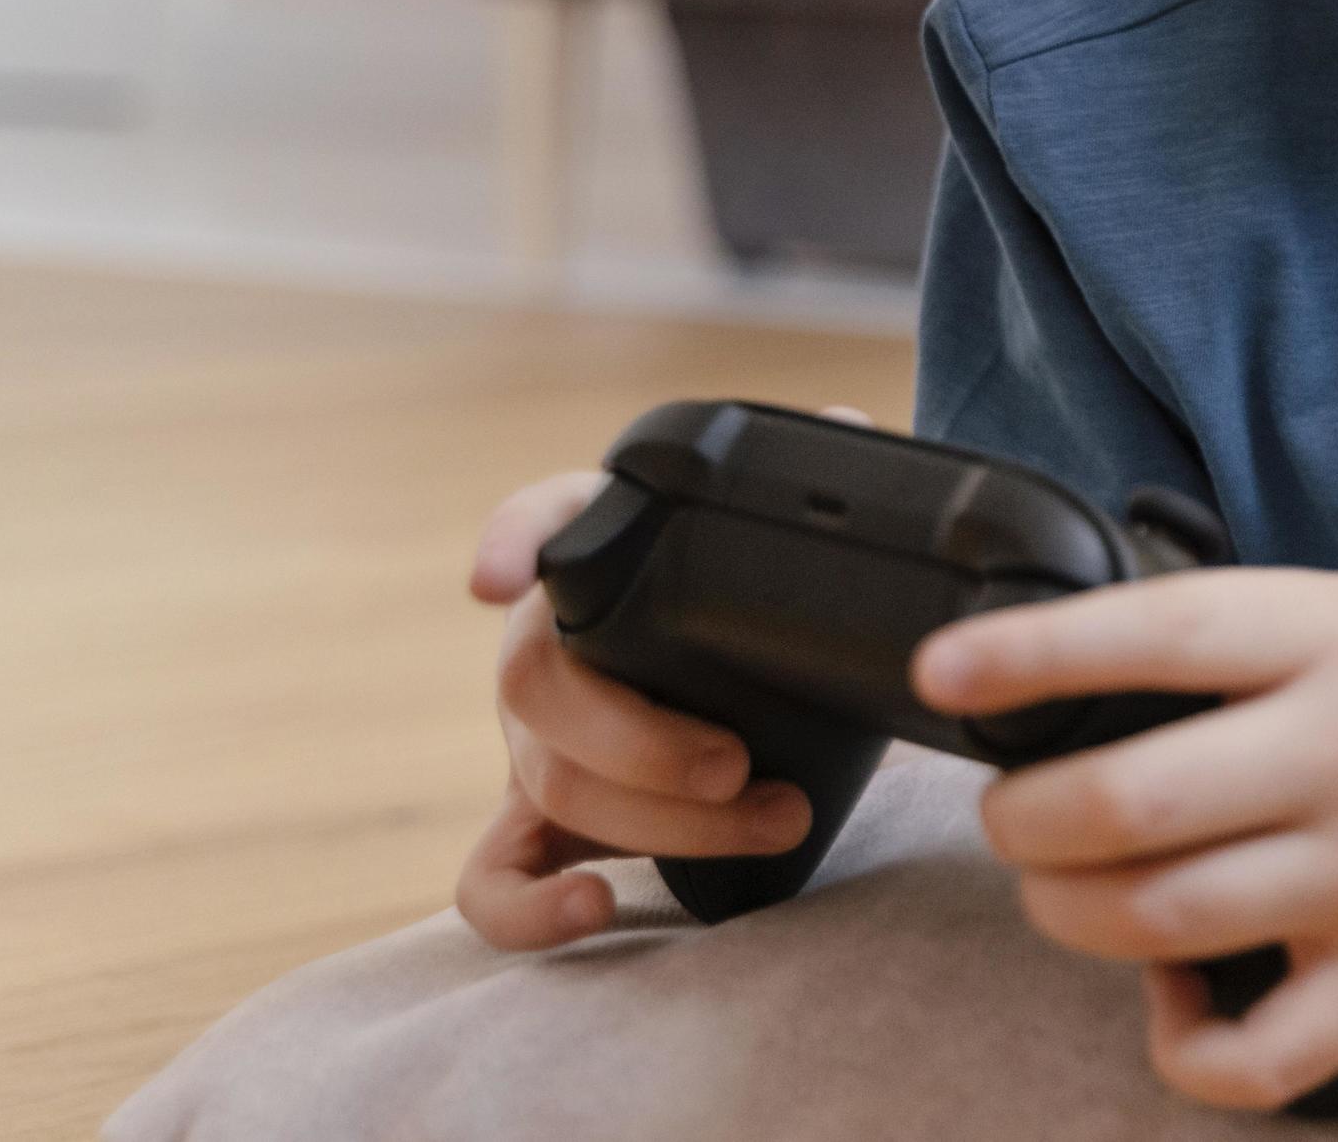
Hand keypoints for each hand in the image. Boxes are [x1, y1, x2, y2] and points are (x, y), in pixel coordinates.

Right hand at [453, 465, 816, 950]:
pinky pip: (492, 877)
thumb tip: (845, 426)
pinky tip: (599, 910)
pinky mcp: (535, 822)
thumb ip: (801, 488)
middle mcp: (546, 638)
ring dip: (661, 819)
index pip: (538, 519)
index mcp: (597, 549)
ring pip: (547, 780)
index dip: (509, 541)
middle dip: (640, 739)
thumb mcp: (773, 545)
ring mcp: (532, 738)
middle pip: (538, 685)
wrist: (751, 684)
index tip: (498, 577)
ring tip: (778, 818)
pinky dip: (529, 909)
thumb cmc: (748, 601)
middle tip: (742, 763)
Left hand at [913, 570, 1337, 1112]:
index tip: (945, 672)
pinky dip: (1186, 1050)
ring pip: (1154, 920)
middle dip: (1024, 819)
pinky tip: (1177, 1006)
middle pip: (1120, 804)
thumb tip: (1138, 665)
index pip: (1155, 634)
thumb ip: (1289, 637)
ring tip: (1067, 893)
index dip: (1030, 655)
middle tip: (1016, 811)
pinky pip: (1255, 1054)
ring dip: (1070, 916)